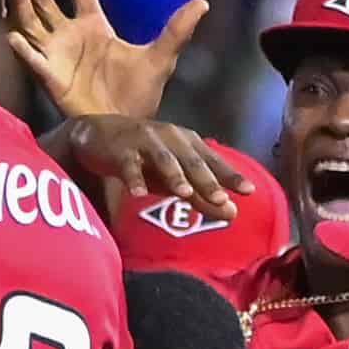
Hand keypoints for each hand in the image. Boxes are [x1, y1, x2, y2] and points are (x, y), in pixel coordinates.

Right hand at [5, 0, 204, 120]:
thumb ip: (176, 30)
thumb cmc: (139, 96)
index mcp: (93, 25)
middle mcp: (69, 36)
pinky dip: (22, 49)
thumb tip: (203, 3)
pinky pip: (32, 60)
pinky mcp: (49, 78)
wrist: (125, 129)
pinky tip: (13, 36)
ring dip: (22, 1)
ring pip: (30, 21)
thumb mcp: (160, 58)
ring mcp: (56, 55)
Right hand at [45, 111, 238, 216]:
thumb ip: (201, 196)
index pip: (213, 161)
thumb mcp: (173, 179)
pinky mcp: (121, 149)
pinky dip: (134, 178)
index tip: (249, 191)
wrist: (99, 135)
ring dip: (174, 175)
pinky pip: (128, 165)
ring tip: (184, 193)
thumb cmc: (144, 159)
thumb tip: (233, 213)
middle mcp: (171, 139)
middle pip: (192, 161)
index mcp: (188, 144)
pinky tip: (138, 194)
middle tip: (221, 199)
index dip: (230, 175)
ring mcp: (146, 142)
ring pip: (163, 159)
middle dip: (207, 180)